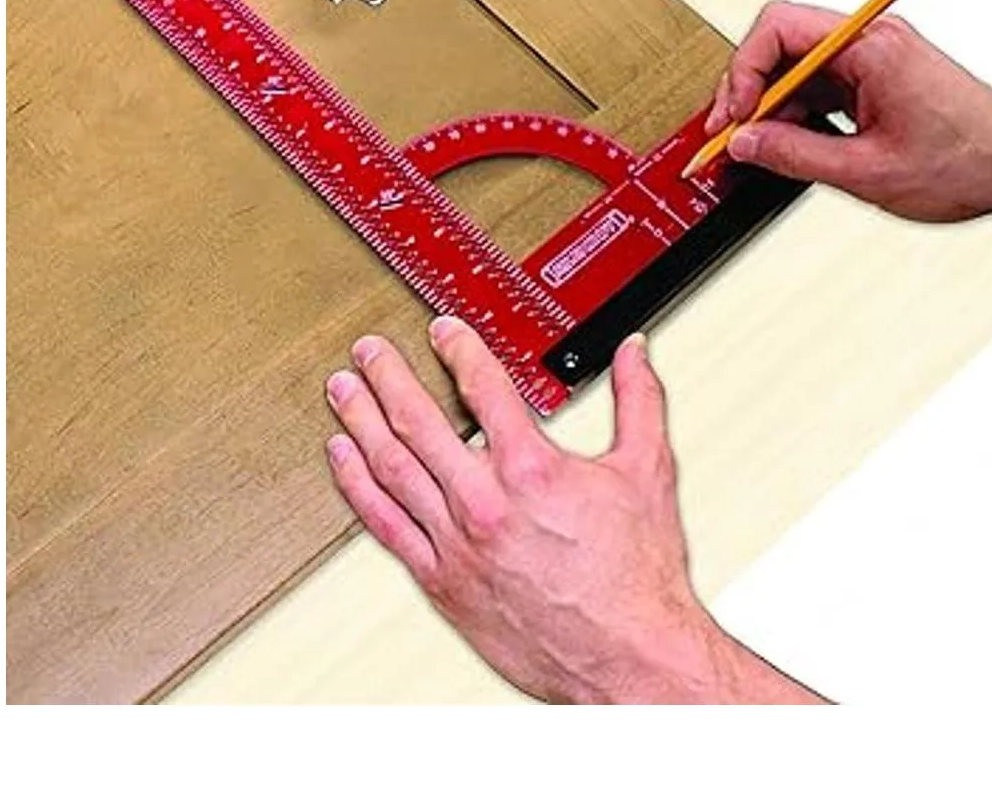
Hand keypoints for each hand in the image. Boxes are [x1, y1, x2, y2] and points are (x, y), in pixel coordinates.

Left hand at [325, 316, 823, 703]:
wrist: (629, 660)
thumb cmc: (636, 577)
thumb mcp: (647, 472)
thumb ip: (639, 401)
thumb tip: (633, 354)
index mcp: (531, 469)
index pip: (482, 386)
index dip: (458, 349)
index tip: (443, 331)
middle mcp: (485, 503)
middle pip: (418, 421)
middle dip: (389, 376)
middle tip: (370, 350)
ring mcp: (457, 544)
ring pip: (392, 468)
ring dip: (361, 421)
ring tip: (344, 391)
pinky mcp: (442, 582)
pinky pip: (386, 526)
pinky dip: (358, 486)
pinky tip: (344, 459)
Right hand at [705, 0, 991, 221]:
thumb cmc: (968, 160)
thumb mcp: (867, 170)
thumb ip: (795, 155)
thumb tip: (746, 144)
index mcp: (871, 47)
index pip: (780, 29)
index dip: (744, 72)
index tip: (735, 116)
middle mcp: (870, 42)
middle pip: (780, 45)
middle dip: (748, 89)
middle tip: (730, 133)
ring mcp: (872, 60)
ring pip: (795, 68)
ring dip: (770, 106)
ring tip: (755, 146)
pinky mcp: (874, 80)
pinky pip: (818, 87)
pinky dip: (795, 115)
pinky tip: (786, 144)